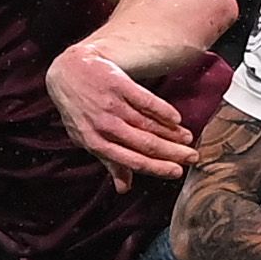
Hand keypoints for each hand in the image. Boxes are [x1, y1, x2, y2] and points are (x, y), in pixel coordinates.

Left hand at [48, 49, 196, 183]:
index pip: (132, 160)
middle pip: (145, 143)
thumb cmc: (79, 109)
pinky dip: (163, 111)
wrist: (68, 71)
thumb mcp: (87, 138)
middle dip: (172, 153)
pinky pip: (147, 101)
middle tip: (192, 157)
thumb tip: (124, 188)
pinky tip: (176, 118)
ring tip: (188, 139)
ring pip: (149, 124)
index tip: (177, 172)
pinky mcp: (119, 84)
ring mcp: (112, 104)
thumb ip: (109, 162)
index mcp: (96, 143)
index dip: (157, 168)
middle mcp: (105, 125)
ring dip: (172, 133)